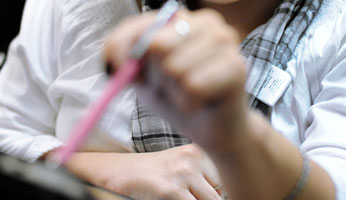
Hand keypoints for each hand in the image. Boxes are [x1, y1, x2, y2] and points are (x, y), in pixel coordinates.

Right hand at [63, 144, 223, 199]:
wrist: (121, 172)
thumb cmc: (153, 173)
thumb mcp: (182, 166)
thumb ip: (204, 177)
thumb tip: (223, 195)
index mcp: (198, 151)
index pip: (224, 178)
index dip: (217, 192)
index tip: (207, 194)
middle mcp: (192, 158)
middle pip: (220, 191)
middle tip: (191, 195)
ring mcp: (182, 173)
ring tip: (181, 196)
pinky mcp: (171, 190)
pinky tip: (171, 199)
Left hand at [103, 8, 249, 152]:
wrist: (215, 129)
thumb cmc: (178, 96)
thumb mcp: (143, 76)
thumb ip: (126, 61)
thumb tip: (117, 62)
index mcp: (183, 17)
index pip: (140, 24)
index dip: (121, 49)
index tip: (118, 70)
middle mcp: (207, 21)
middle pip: (157, 44)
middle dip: (155, 75)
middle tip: (169, 86)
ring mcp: (226, 40)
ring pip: (174, 68)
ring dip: (174, 92)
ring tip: (188, 95)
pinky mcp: (237, 66)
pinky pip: (193, 86)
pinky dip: (188, 103)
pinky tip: (200, 103)